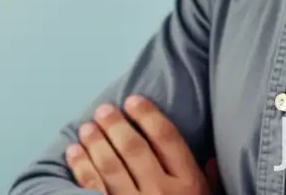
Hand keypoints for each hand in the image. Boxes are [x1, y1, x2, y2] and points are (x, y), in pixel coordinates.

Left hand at [65, 95, 214, 194]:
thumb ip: (210, 184)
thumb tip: (210, 160)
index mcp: (188, 187)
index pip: (167, 139)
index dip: (148, 116)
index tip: (134, 101)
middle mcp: (162, 194)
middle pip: (135, 148)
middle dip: (116, 125)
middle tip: (103, 110)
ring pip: (110, 166)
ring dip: (95, 142)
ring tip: (87, 127)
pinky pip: (92, 189)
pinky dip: (81, 168)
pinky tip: (75, 154)